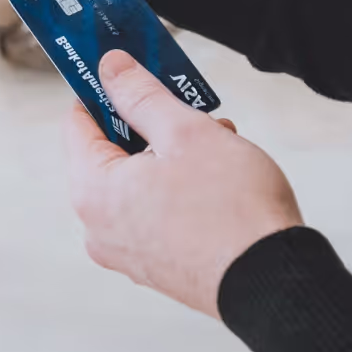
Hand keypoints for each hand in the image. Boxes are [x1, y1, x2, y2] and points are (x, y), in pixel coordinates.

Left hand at [66, 51, 303, 317]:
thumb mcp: (185, 131)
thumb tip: (109, 67)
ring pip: (136, 183)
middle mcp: (98, 228)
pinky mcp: (155, 269)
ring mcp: (126, 253)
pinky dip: (176, 190)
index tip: (133, 73)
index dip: (105, 91)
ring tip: (216, 142)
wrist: (274, 283)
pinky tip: (217, 178)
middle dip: (149, 126)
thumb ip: (141, 95)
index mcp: (92, 191)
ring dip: (169, 156)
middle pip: (109, 154)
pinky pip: (153, 214)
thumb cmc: (231, 208)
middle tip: (189, 111)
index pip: (77, 123)